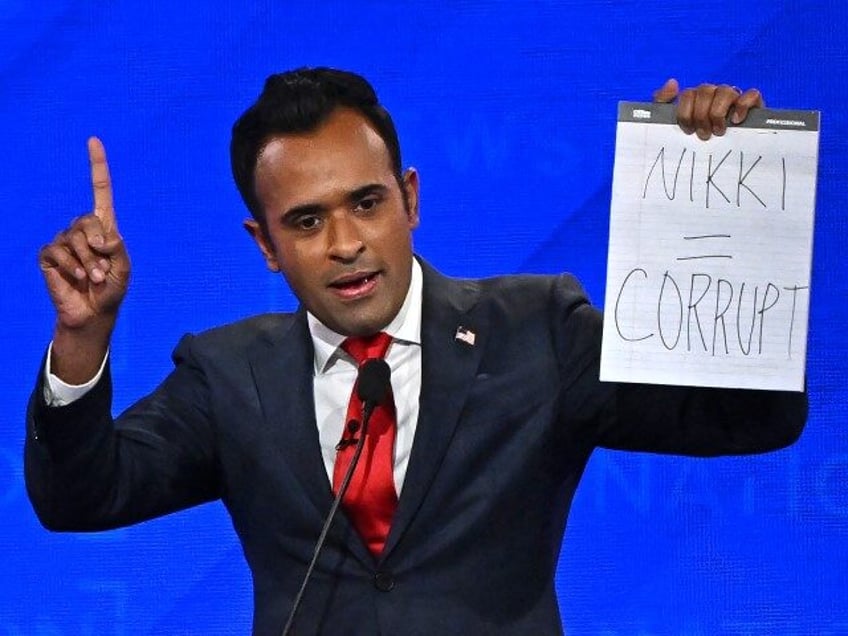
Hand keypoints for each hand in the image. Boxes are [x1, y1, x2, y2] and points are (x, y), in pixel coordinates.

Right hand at [39, 137, 129, 330]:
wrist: (93, 313)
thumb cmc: (111, 291)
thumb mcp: (123, 269)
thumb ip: (118, 249)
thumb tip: (103, 236)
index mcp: (104, 227)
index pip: (100, 191)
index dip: (97, 166)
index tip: (94, 140)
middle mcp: (82, 229)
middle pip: (87, 220)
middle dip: (97, 247)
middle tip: (102, 271)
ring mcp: (64, 241)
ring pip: (73, 238)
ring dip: (87, 261)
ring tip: (92, 278)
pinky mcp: (49, 255)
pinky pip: (56, 251)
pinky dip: (69, 265)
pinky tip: (76, 277)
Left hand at [653, 78, 764, 139]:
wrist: (720, 162)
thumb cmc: (695, 142)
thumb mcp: (672, 126)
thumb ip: (662, 103)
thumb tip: (673, 82)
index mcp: (696, 98)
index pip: (687, 94)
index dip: (685, 113)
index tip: (688, 131)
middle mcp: (714, 94)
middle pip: (704, 91)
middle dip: (701, 116)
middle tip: (703, 135)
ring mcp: (734, 98)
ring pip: (725, 91)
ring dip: (718, 113)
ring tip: (718, 132)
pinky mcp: (753, 104)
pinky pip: (751, 94)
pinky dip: (742, 106)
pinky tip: (736, 120)